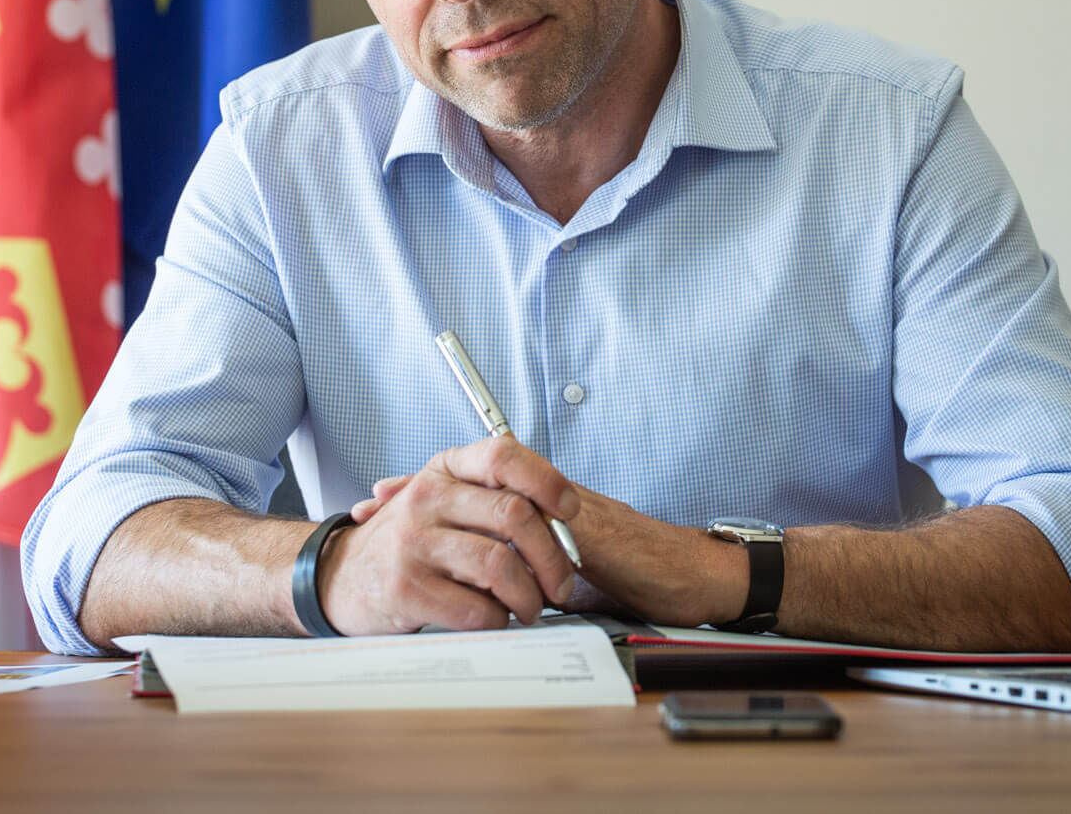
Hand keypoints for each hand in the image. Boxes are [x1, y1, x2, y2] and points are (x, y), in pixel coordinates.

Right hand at [315, 434, 581, 634]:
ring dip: (530, 596)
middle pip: (515, 514)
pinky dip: (499, 621)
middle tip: (561, 583)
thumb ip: (492, 500)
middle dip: (553, 556)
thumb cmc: (407, 542)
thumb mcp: (442, 503)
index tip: (569, 511)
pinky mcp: (406, 590)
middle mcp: (426, 499)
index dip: (547, 481)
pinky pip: (477, 610)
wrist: (338, 577)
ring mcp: (413, 544)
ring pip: (501, 566)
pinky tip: (496, 620)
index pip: (504, 455)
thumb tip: (563, 518)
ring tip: (531, 608)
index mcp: (443, 470)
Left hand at [357, 475, 749, 629]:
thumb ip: (536, 571)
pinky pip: (531, 515)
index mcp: (543, 512)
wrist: (693, 578)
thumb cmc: (641, 577)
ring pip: (497, 489)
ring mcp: (565, 508)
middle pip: (478, 480)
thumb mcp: (576, 575)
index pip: (482, 492)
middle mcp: (550, 501)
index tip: (386, 497)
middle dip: (424, 487)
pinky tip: (452, 524)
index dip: (436, 491)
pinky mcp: (583, 525)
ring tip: (400, 503)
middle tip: (377, 497)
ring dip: (445, 496)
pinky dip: (485, 519)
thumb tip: (497, 590)